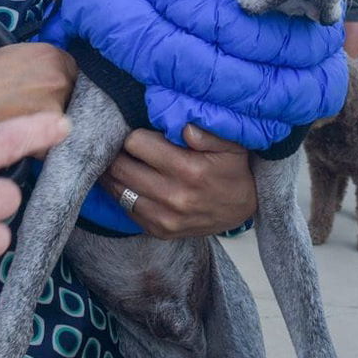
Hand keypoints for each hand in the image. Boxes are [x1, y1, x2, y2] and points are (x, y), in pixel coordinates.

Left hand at [99, 126, 257, 238]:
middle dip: (118, 153)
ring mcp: (164, 217)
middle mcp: (173, 196)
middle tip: (123, 147)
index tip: (141, 134)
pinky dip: (123, 194)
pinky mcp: (159, 231)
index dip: (135, 134)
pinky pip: (126, 209)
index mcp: (188, 169)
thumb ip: (207, 133)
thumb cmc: (232, 171)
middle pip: (120, 167)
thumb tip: (182, 126)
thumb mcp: (231, 145)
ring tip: (122, 162)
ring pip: (117, 190)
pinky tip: (131, 183)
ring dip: (115, 174)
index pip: (136, 143)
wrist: (242, 210)